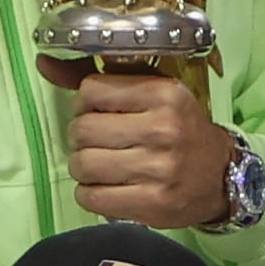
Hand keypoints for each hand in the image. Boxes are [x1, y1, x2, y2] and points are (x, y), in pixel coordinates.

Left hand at [60, 69, 235, 228]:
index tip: (98, 113)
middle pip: (82, 129)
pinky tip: (104, 188)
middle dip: (80, 138)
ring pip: (83, 165)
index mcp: (164, 94)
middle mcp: (163, 129)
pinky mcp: (153, 203)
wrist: (220, 176)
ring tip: (98, 167)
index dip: (85, 104)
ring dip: (82, 168)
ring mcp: (159, 168)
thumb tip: (44, 62)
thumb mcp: (151, 93)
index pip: (91, 91)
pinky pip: (92, 197)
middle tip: (95, 143)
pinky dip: (89, 194)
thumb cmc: (179, 129)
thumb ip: (99, 79)